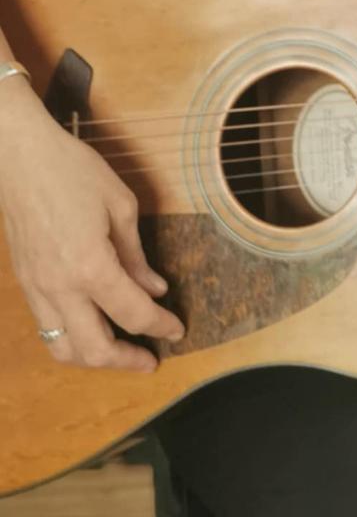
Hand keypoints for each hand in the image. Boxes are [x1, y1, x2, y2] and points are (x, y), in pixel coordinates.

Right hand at [0, 84, 184, 370]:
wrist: (19, 157)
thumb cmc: (74, 171)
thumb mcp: (120, 205)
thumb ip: (136, 254)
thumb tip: (154, 288)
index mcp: (90, 266)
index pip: (132, 313)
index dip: (160, 326)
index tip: (177, 331)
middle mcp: (60, 287)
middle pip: (94, 349)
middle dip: (127, 361)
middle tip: (151, 359)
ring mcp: (36, 288)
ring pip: (63, 347)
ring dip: (95, 358)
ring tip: (121, 351)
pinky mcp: (24, 283)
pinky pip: (47, 327)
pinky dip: (71, 338)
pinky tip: (91, 326)